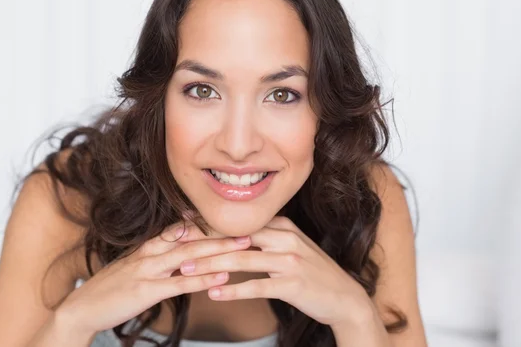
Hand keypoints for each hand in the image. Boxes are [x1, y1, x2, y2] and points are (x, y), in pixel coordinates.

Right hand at [56, 222, 251, 336]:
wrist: (81, 308)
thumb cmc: (111, 289)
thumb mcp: (135, 267)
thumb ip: (156, 257)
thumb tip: (180, 251)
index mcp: (149, 246)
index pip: (184, 229)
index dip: (210, 224)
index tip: (234, 221)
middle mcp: (150, 253)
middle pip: (192, 238)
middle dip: (222, 234)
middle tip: (249, 229)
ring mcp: (148, 270)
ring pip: (189, 257)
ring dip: (219, 251)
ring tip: (243, 247)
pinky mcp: (146, 291)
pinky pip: (179, 284)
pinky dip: (202, 280)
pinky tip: (221, 277)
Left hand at [178, 216, 372, 326]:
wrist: (345, 297)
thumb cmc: (313, 273)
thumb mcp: (293, 246)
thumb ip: (268, 237)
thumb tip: (237, 233)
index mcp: (283, 226)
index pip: (239, 223)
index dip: (209, 225)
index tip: (183, 226)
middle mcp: (285, 238)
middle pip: (236, 238)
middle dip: (203, 242)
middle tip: (175, 247)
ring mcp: (289, 261)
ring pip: (241, 260)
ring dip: (210, 266)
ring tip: (185, 271)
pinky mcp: (292, 285)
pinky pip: (256, 286)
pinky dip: (233, 290)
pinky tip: (214, 294)